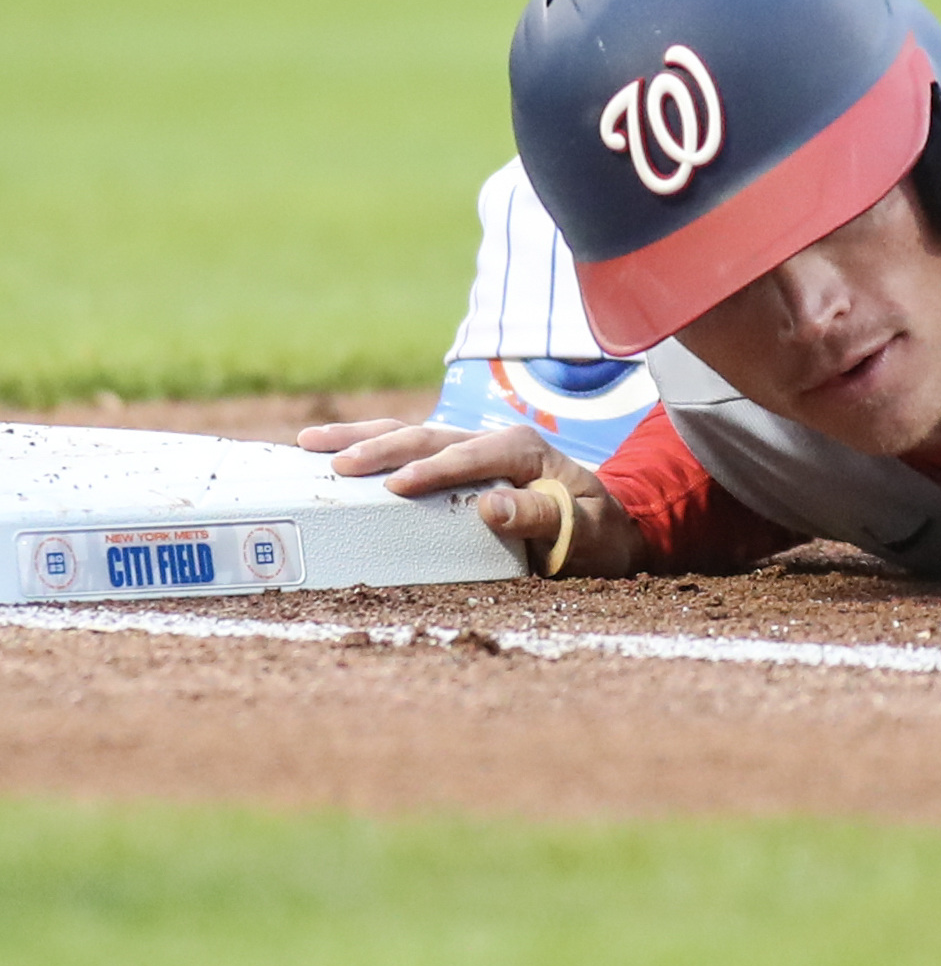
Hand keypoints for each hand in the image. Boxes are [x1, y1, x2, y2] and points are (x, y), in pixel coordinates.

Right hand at [299, 419, 649, 578]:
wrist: (605, 526)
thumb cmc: (594, 531)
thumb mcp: (582, 529)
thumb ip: (541, 517)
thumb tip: (491, 507)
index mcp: (522, 450)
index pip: (468, 456)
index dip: (433, 471)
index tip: (394, 487)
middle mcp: (493, 440)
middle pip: (427, 436)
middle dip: (379, 447)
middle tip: (335, 462)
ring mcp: (472, 447)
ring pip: (409, 434)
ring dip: (361, 436)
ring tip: (311, 441)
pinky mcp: (457, 461)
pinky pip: (408, 451)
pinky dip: (370, 447)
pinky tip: (331, 452)